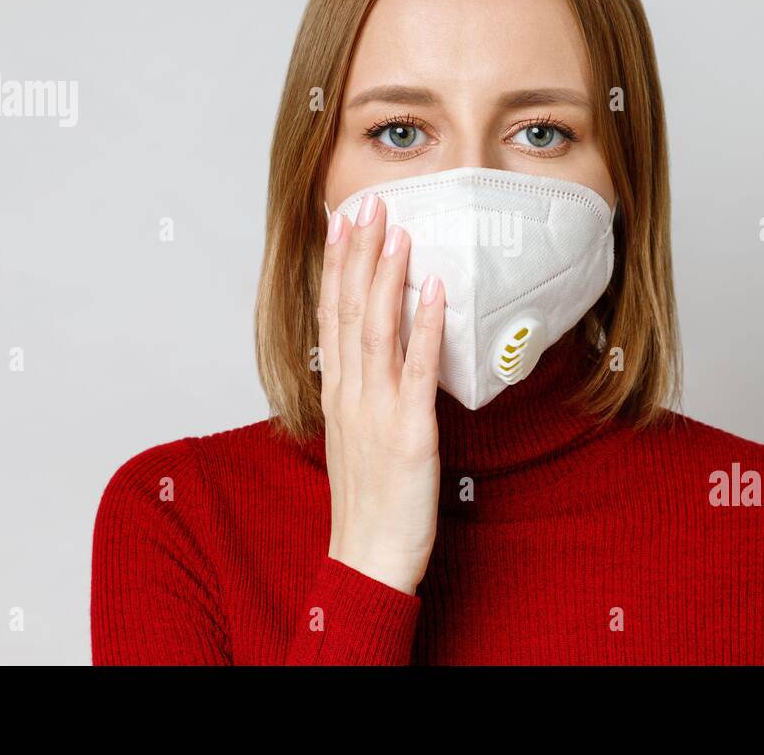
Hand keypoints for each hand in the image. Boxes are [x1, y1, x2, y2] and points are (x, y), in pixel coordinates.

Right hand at [316, 192, 445, 595]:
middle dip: (357, 254)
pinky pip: (417, 370)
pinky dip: (424, 326)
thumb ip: (365, 392)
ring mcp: (377, 411)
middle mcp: (351, 394)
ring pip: (376, 330)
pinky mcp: (409, 432)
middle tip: (367, 204)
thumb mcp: (357, 436)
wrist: (369, 558)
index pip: (330, 315)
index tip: (342, 222)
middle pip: (348, 310)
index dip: (336, 265)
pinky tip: (432, 289)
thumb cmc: (369, 501)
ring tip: (396, 230)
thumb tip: (379, 354)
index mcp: (338, 393)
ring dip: (386, 276)